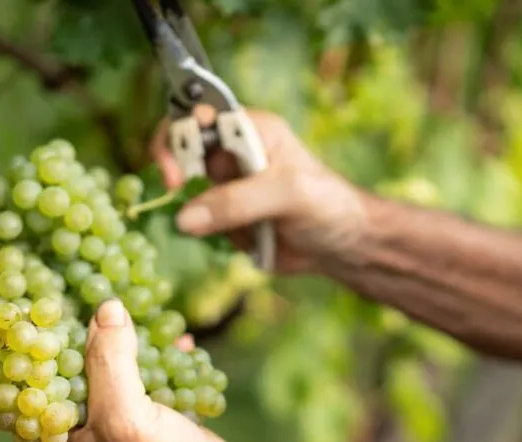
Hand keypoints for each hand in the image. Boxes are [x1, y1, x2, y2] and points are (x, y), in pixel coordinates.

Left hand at [31, 299, 244, 441]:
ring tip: (125, 304)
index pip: (14, 378)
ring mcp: (110, 419)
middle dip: (65, 324)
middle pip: (59, 364)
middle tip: (64, 284)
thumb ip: (109, 359)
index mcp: (51, 436)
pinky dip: (155, 355)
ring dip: (117, 335)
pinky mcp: (144, 414)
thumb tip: (106, 307)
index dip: (0, 336)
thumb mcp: (124, 414)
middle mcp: (74, 426)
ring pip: (103, 364)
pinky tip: (175, 340)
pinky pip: (140, 374)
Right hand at [150, 109, 367, 274]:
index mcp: (250, 129)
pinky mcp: (226, 217)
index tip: (176, 176)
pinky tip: (248, 240)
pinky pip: (200, 224)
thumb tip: (185, 218)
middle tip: (191, 211)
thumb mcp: (286, 194)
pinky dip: (212, 236)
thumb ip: (236, 202)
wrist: (345, 245)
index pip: (196, 116)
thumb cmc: (327, 205)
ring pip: (187, 195)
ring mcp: (227, 186)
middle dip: (181, 184)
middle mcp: (233, 152)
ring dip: (201, 217)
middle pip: (182, 155)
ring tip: (246, 229)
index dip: (177, 139)